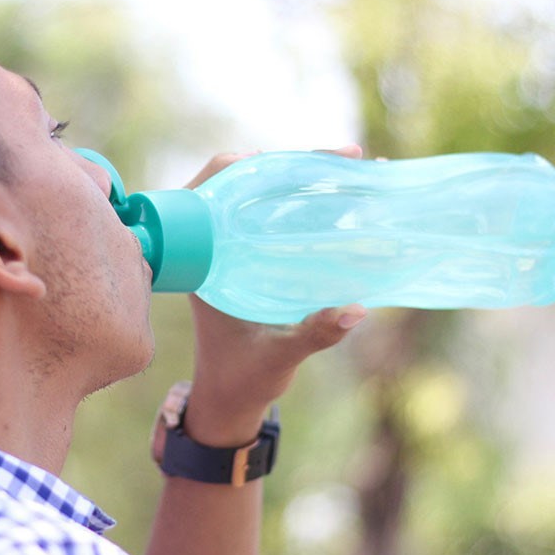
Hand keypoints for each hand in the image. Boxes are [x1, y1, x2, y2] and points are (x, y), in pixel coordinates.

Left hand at [181, 146, 366, 446]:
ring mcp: (232, 248)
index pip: (208, 190)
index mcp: (197, 260)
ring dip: (302, 176)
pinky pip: (274, 213)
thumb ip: (314, 333)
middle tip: (347, 157)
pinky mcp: (253, 256)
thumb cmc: (242, 377)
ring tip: (354, 165)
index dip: (242, 164)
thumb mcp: (279, 355)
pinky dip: (304, 198)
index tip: (287, 158)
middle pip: (241, 181)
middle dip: (291, 161)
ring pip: (261, 193)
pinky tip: (343, 192)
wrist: (231, 398)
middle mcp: (210, 246)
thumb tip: (356, 309)